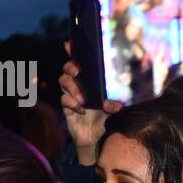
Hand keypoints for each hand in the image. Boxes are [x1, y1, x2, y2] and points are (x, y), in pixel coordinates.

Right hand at [59, 40, 123, 164]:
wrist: (96, 138)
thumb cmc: (106, 119)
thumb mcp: (113, 111)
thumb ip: (114, 106)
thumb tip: (118, 105)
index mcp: (91, 80)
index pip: (82, 62)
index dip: (74, 50)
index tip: (70, 43)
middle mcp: (80, 84)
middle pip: (68, 69)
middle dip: (71, 67)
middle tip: (77, 72)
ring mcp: (72, 94)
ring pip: (64, 81)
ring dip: (72, 87)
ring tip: (82, 98)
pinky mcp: (67, 107)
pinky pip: (64, 99)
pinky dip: (71, 102)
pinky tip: (80, 109)